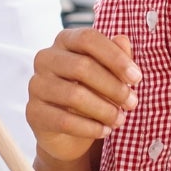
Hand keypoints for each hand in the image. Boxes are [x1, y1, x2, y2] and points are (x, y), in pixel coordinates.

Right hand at [24, 29, 135, 162]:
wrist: (68, 131)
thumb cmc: (92, 92)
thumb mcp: (108, 73)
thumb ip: (116, 56)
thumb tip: (123, 41)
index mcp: (64, 40)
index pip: (88, 38)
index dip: (115, 57)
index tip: (137, 77)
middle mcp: (45, 58)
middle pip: (82, 66)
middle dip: (113, 87)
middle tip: (132, 102)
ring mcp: (36, 85)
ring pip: (74, 95)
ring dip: (104, 109)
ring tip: (120, 119)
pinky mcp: (33, 112)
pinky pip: (64, 120)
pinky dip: (90, 127)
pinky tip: (105, 131)